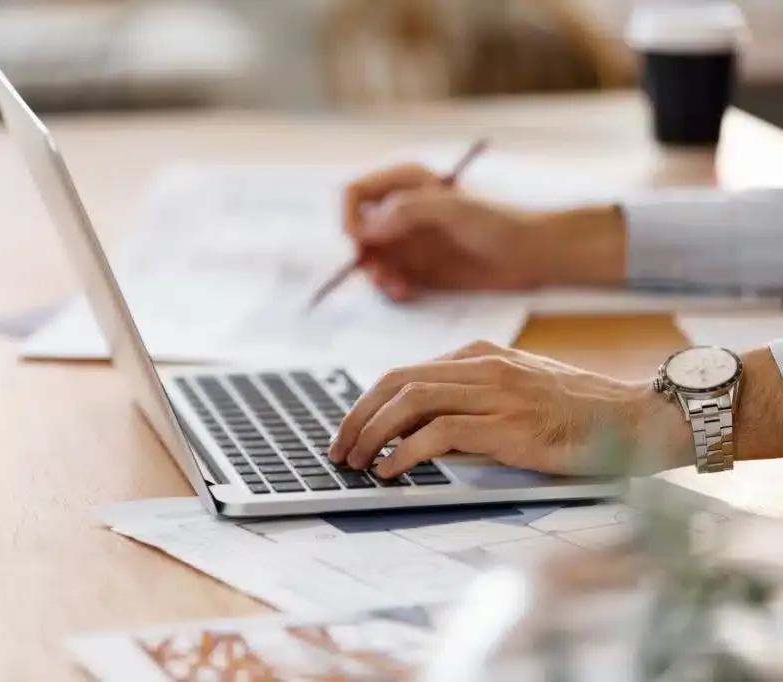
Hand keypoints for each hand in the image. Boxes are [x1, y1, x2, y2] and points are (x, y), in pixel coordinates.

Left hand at [328, 341, 689, 476]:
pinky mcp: (508, 425)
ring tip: (357, 462)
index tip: (350, 430)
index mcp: (480, 355)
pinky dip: (405, 452)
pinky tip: (391, 470)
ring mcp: (495, 392)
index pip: (404, 373)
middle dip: (358, 417)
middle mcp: (482, 366)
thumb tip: (419, 430)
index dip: (368, 403)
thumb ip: (472, 398)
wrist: (636, 418)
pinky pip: (438, 434)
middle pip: (395, 383)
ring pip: (409, 402)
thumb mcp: (518, 390)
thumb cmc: (579, 412)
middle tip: (340, 449)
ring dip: (373, 434)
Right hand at [343, 163, 626, 300]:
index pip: (356, 194)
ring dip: (377, 277)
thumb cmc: (500, 221)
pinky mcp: (419, 269)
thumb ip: (407, 211)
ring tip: (398, 288)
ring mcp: (409, 242)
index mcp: (406, 183)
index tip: (359, 242)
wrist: (533, 254)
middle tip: (380, 275)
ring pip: (371, 260)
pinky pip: (390, 280)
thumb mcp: (453, 209)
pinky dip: (392, 290)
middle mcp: (401, 212)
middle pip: (359, 232)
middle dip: (364, 255)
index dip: (350, 217)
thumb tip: (366, 229)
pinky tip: (408, 293)